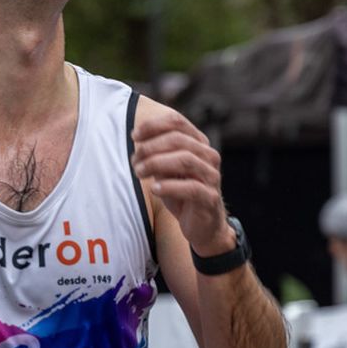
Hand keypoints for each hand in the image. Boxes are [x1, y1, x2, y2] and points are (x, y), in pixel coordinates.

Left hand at [131, 107, 230, 254]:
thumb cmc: (181, 194)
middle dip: (151, 147)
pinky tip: (154, 189)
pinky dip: (169, 186)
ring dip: (156, 163)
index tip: (134, 136)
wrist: (202, 225)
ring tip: (139, 173)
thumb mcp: (166, 170)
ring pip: (185, 160)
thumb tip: (139, 142)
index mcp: (198, 144)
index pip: (177, 122)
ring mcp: (212, 176)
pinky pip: (191, 188)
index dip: (153, 126)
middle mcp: (209, 156)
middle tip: (134, 160)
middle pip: (178, 139)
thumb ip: (157, 154)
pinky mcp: (211, 198)